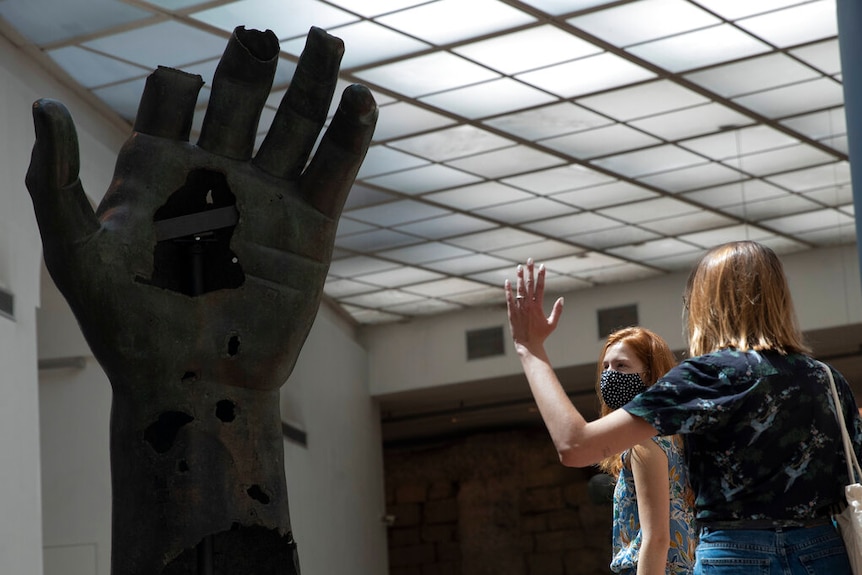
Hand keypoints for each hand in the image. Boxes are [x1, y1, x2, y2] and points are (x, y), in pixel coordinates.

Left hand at [26, 26, 377, 389]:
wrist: (194, 385)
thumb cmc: (128, 330)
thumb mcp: (79, 258)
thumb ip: (58, 184)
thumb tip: (45, 111)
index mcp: (162, 172)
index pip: (173, 99)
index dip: (177, 85)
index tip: (182, 92)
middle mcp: (218, 175)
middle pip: (241, 97)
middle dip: (253, 62)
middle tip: (261, 33)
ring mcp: (268, 199)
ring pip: (296, 124)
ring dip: (314, 82)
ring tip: (328, 41)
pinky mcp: (311, 229)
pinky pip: (334, 172)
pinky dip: (349, 136)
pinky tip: (361, 100)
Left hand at [505, 259, 563, 354]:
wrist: (528, 345)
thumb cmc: (541, 335)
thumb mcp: (552, 324)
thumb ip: (557, 311)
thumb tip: (562, 299)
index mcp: (538, 306)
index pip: (540, 287)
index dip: (541, 275)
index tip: (543, 266)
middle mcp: (528, 305)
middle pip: (529, 284)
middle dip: (530, 271)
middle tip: (530, 260)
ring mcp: (519, 308)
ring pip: (519, 289)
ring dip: (520, 277)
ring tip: (519, 267)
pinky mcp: (511, 312)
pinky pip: (509, 299)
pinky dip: (508, 290)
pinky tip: (507, 281)